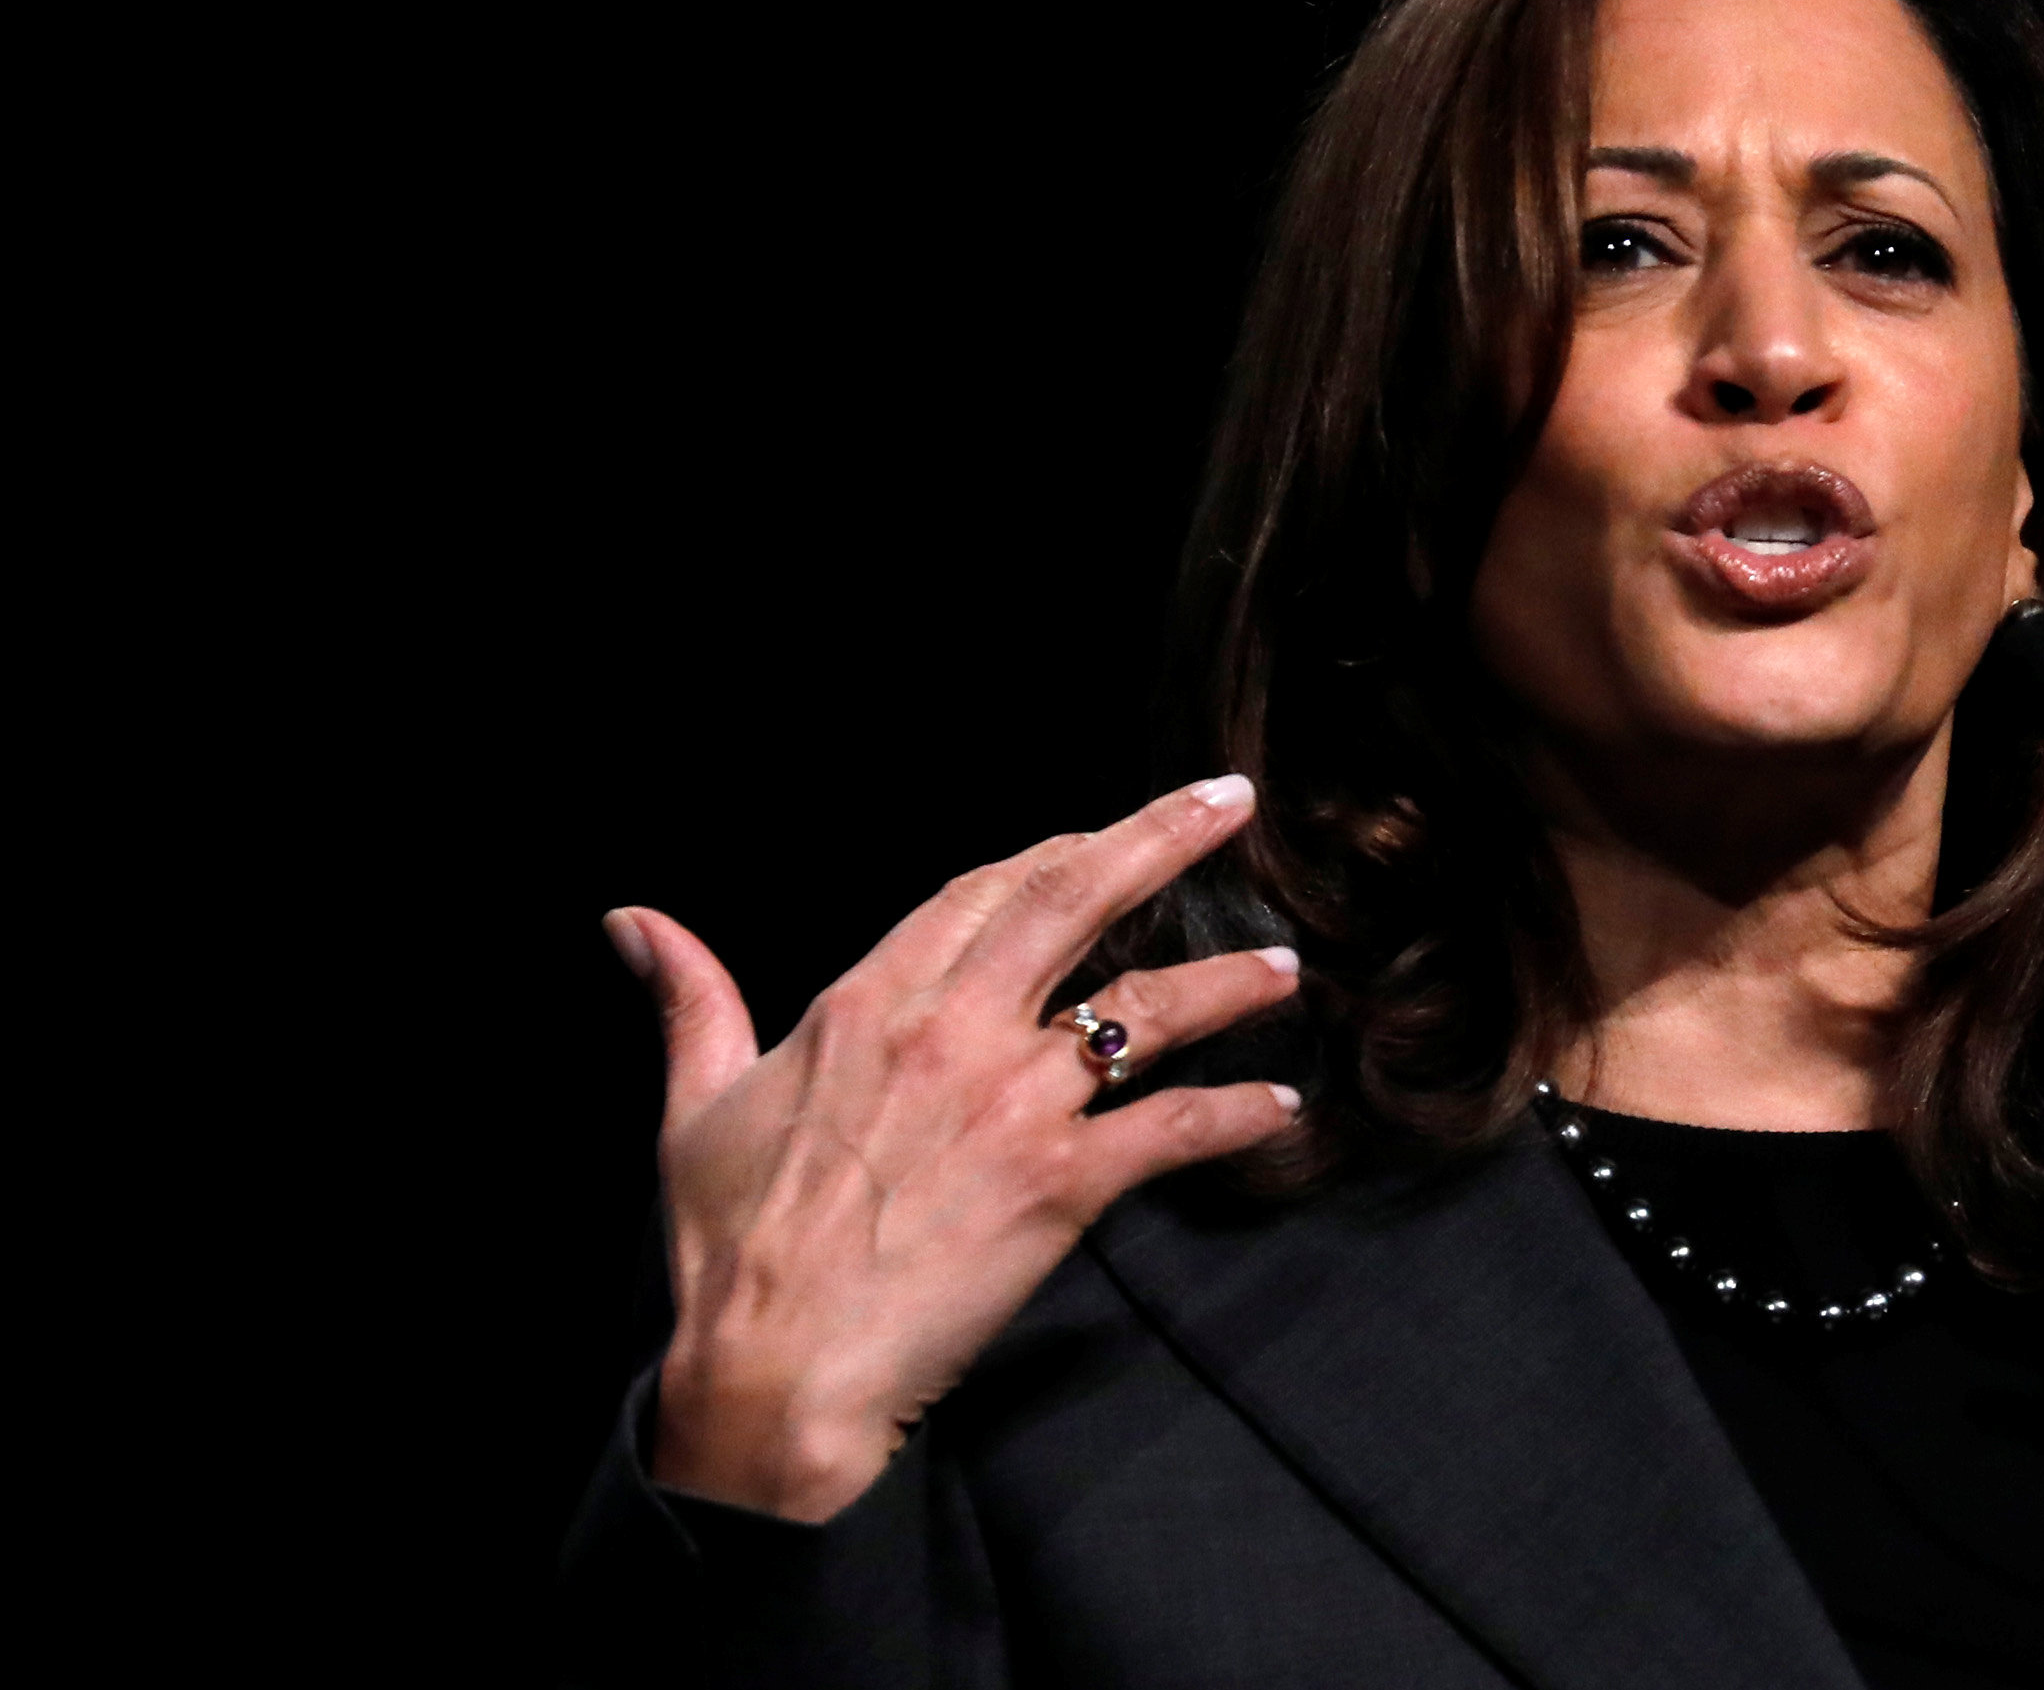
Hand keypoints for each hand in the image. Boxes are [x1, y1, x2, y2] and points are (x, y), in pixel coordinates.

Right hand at [610, 775, 1303, 1521]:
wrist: (773, 1370)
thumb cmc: (731, 1247)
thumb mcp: (693, 1103)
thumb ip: (690, 998)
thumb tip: (632, 918)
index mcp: (870, 1004)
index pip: (980, 891)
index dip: (1050, 852)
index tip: (1099, 832)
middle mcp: (953, 1035)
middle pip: (1075, 902)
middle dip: (1161, 839)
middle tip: (1229, 802)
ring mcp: (1014, 1106)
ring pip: (1144, 1011)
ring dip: (1224, 982)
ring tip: (1284, 966)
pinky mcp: (1061, 1187)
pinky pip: (1171, 1132)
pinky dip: (1236, 1115)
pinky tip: (1281, 1107)